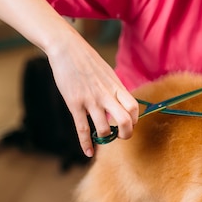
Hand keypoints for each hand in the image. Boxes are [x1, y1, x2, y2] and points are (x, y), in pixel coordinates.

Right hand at [46, 33, 138, 156]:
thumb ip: (115, 89)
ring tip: (103, 138)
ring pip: (104, 128)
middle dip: (126, 133)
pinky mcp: (74, 104)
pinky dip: (86, 144)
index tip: (129, 123)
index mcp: (116, 86)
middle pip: (125, 120)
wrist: (66, 48)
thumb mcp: (108, 73)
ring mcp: (90, 100)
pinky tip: (88, 152)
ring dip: (105, 138)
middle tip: (121, 136)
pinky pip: (82, 129)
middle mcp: (106, 95)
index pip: (134, 107)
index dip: (134, 119)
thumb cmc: (87, 61)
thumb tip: (120, 103)